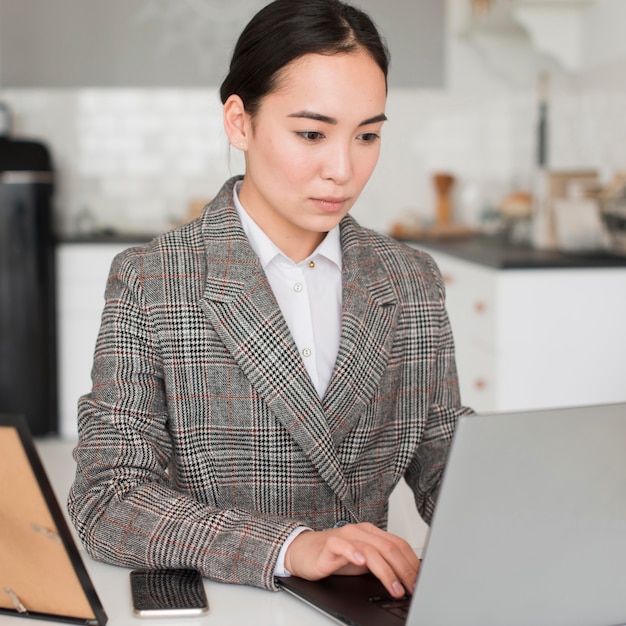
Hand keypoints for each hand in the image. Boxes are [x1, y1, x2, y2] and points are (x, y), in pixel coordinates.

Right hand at [283, 522, 418, 597]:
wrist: (302, 551)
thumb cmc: (334, 557)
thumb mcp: (363, 563)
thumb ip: (382, 566)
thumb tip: (407, 581)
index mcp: (372, 534)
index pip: (399, 545)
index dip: (412, 563)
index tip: (421, 581)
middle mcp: (361, 532)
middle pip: (389, 548)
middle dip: (405, 570)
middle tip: (413, 588)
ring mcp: (345, 536)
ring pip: (371, 550)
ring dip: (386, 571)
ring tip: (395, 588)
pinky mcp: (329, 544)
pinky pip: (343, 546)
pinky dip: (353, 554)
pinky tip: (361, 563)